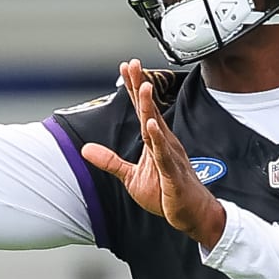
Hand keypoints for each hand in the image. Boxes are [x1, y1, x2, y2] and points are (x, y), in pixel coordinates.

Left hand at [82, 59, 226, 248]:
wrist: (193, 214)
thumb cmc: (167, 194)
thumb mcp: (131, 177)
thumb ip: (110, 161)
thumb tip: (85, 149)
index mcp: (156, 142)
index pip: (142, 110)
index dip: (134, 89)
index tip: (127, 67)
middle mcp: (164, 143)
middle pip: (150, 111)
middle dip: (141, 87)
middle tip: (133, 64)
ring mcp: (170, 157)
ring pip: (157, 128)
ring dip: (150, 107)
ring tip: (144, 86)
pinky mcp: (173, 174)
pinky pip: (164, 155)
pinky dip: (157, 140)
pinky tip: (151, 126)